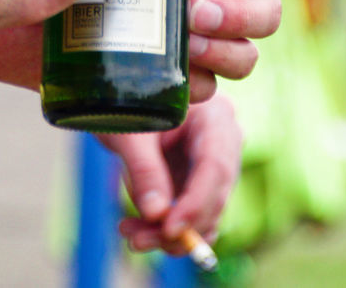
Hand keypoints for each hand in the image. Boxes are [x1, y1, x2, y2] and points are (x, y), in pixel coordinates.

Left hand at [102, 95, 241, 253]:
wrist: (121, 104)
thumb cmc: (124, 107)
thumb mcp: (129, 134)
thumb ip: (143, 169)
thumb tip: (157, 214)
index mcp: (214, 116)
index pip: (215, 166)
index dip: (196, 203)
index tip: (169, 229)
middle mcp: (224, 142)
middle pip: (215, 194)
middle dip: (180, 225)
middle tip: (140, 241)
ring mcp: (215, 166)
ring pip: (206, 214)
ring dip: (170, 235)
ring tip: (132, 236)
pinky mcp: (201, 185)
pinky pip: (194, 217)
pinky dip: (167, 231)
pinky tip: (137, 232)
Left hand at [186, 0, 290, 100]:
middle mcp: (230, 1)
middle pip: (270, 15)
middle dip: (237, 16)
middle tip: (194, 12)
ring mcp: (210, 42)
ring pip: (247, 57)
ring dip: (223, 51)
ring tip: (188, 42)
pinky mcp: (184, 75)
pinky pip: (208, 88)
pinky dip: (195, 79)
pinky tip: (173, 65)